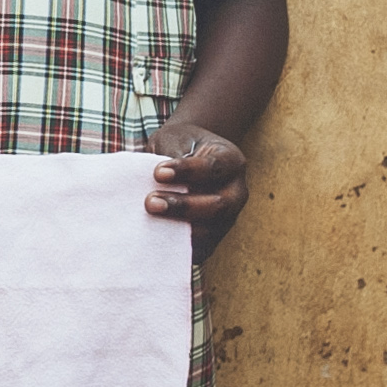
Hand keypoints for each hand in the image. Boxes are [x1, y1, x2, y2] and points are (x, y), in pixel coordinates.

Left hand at [146, 122, 247, 262]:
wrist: (188, 155)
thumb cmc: (178, 145)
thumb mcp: (175, 140)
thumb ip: (169, 156)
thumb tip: (152, 179)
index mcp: (231, 161)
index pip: (214, 168)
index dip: (187, 172)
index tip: (158, 173)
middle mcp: (236, 191)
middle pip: (218, 205)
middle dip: (183, 206)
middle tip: (150, 202)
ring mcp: (229, 216)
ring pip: (211, 230)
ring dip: (179, 228)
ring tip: (150, 219)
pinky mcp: (214, 235)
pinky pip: (201, 247)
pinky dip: (179, 246)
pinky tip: (155, 240)